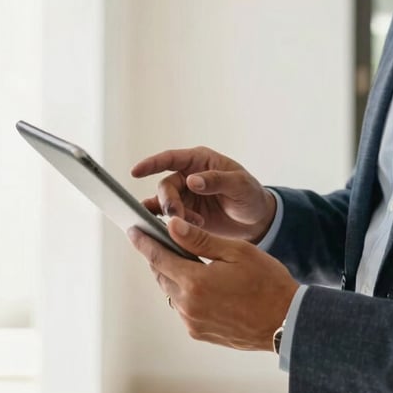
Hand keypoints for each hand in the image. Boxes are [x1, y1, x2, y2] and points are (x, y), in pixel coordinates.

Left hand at [128, 217, 298, 350]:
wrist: (286, 321)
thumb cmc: (267, 283)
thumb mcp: (235, 251)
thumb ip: (200, 239)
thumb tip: (172, 225)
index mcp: (195, 282)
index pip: (158, 256)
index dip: (143, 241)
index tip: (133, 230)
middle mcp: (189, 306)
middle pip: (162, 274)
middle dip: (160, 255)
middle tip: (161, 238)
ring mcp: (193, 322)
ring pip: (172, 291)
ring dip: (174, 274)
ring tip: (186, 257)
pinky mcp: (200, 332)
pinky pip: (184, 307)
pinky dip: (186, 291)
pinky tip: (202, 280)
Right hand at [131, 146, 275, 242]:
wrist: (257, 220)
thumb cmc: (250, 194)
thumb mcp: (239, 184)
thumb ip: (216, 180)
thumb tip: (192, 180)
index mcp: (200, 161)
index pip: (171, 158)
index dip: (152, 163)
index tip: (135, 172)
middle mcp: (188, 176)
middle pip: (166, 186)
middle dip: (169, 202)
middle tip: (178, 217)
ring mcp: (186, 197)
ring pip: (165, 204)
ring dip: (171, 216)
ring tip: (187, 226)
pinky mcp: (186, 215)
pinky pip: (169, 219)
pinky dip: (168, 226)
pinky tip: (172, 233)